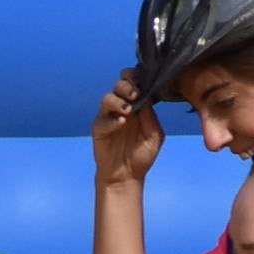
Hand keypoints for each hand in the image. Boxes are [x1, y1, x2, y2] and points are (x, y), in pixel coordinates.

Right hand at [91, 71, 163, 189]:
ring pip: (107, 98)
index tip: (143, 81)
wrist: (126, 176)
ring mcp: (109, 117)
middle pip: (120, 84)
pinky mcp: (99, 128)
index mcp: (138, 105)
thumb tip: (147, 96)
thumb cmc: (142, 155)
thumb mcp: (154, 135)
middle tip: (135, 95)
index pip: (135, 83)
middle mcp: (122, 107)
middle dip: (127, 85)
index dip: (137, 77)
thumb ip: (151, 115)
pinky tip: (120, 123)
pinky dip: (111, 119)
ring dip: (117, 100)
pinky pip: (102, 119)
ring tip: (127, 110)